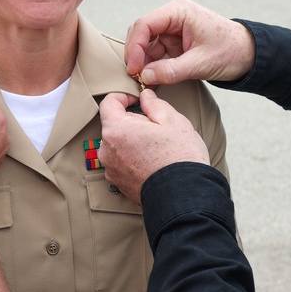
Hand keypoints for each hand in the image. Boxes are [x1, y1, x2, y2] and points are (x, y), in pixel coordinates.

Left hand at [98, 89, 208, 203]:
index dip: (124, 96)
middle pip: (114, 125)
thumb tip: (145, 97)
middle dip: (131, 121)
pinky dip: (133, 158)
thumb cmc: (179, 157)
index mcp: (116, 130)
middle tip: (155, 127)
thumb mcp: (172, 120)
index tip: (137, 100)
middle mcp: (107, 150)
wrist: (183, 195)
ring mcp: (111, 168)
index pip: (108, 103)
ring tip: (156, 147)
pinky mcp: (118, 183)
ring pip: (118, 144)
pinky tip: (152, 161)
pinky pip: (121, 162)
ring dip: (132, 141)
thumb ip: (154, 103)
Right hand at [124, 0, 254, 85]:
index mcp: (179, 11)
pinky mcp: (174, 40)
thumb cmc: (231, 51)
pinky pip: (155, 51)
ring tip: (145, 80)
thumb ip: (171, 71)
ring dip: (143, 62)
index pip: (145, 24)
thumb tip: (145, 76)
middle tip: (136, 76)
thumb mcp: (200, 64)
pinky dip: (152, 65)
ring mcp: (172, 28)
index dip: (135, 47)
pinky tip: (152, 78)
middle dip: (137, 55)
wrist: (249, 55)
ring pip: (146, 44)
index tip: (134, 68)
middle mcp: (173, 16)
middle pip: (141, 32)